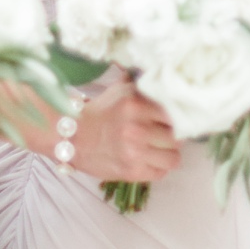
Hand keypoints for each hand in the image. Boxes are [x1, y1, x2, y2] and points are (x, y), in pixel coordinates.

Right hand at [49, 75, 182, 185]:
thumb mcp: (121, 91)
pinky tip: (147, 161)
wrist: (71, 137)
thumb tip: (167, 75)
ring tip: (158, 150)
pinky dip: (157, 168)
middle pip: (178, 137)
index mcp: (136, 105)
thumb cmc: (101, 113)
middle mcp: (137, 128)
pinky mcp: (131, 172)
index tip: (173, 121)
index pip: (177, 114)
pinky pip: (161, 173)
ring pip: (174, 158)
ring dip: (168, 155)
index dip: (178, 118)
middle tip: (162, 136)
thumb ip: (145, 85)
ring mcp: (134, 152)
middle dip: (172, 137)